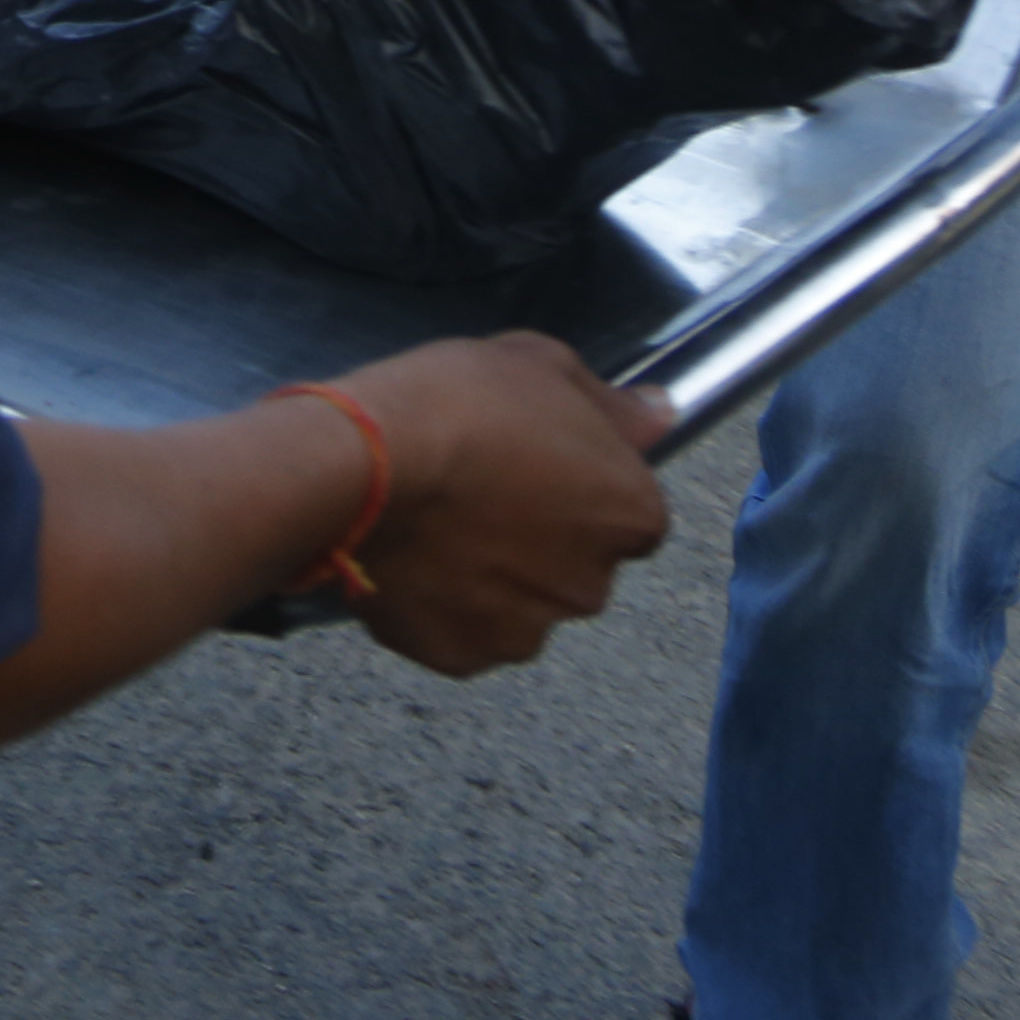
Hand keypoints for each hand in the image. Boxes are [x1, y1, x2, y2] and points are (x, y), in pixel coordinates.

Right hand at [323, 330, 671, 676]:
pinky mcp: (462, 655)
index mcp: (630, 514)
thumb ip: (611, 402)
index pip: (630, 513)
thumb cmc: (456, 405)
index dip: (584, 487)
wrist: (359, 465)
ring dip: (492, 577)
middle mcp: (591, 585)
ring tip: (435, 525)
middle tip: (480, 491)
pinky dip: (441, 606)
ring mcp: (525, 629)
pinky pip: (461, 632)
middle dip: (539, 538)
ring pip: (520, 604)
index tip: (538, 465)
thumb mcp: (542, 364)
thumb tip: (660, 415)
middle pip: (575, 565)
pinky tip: (410, 558)